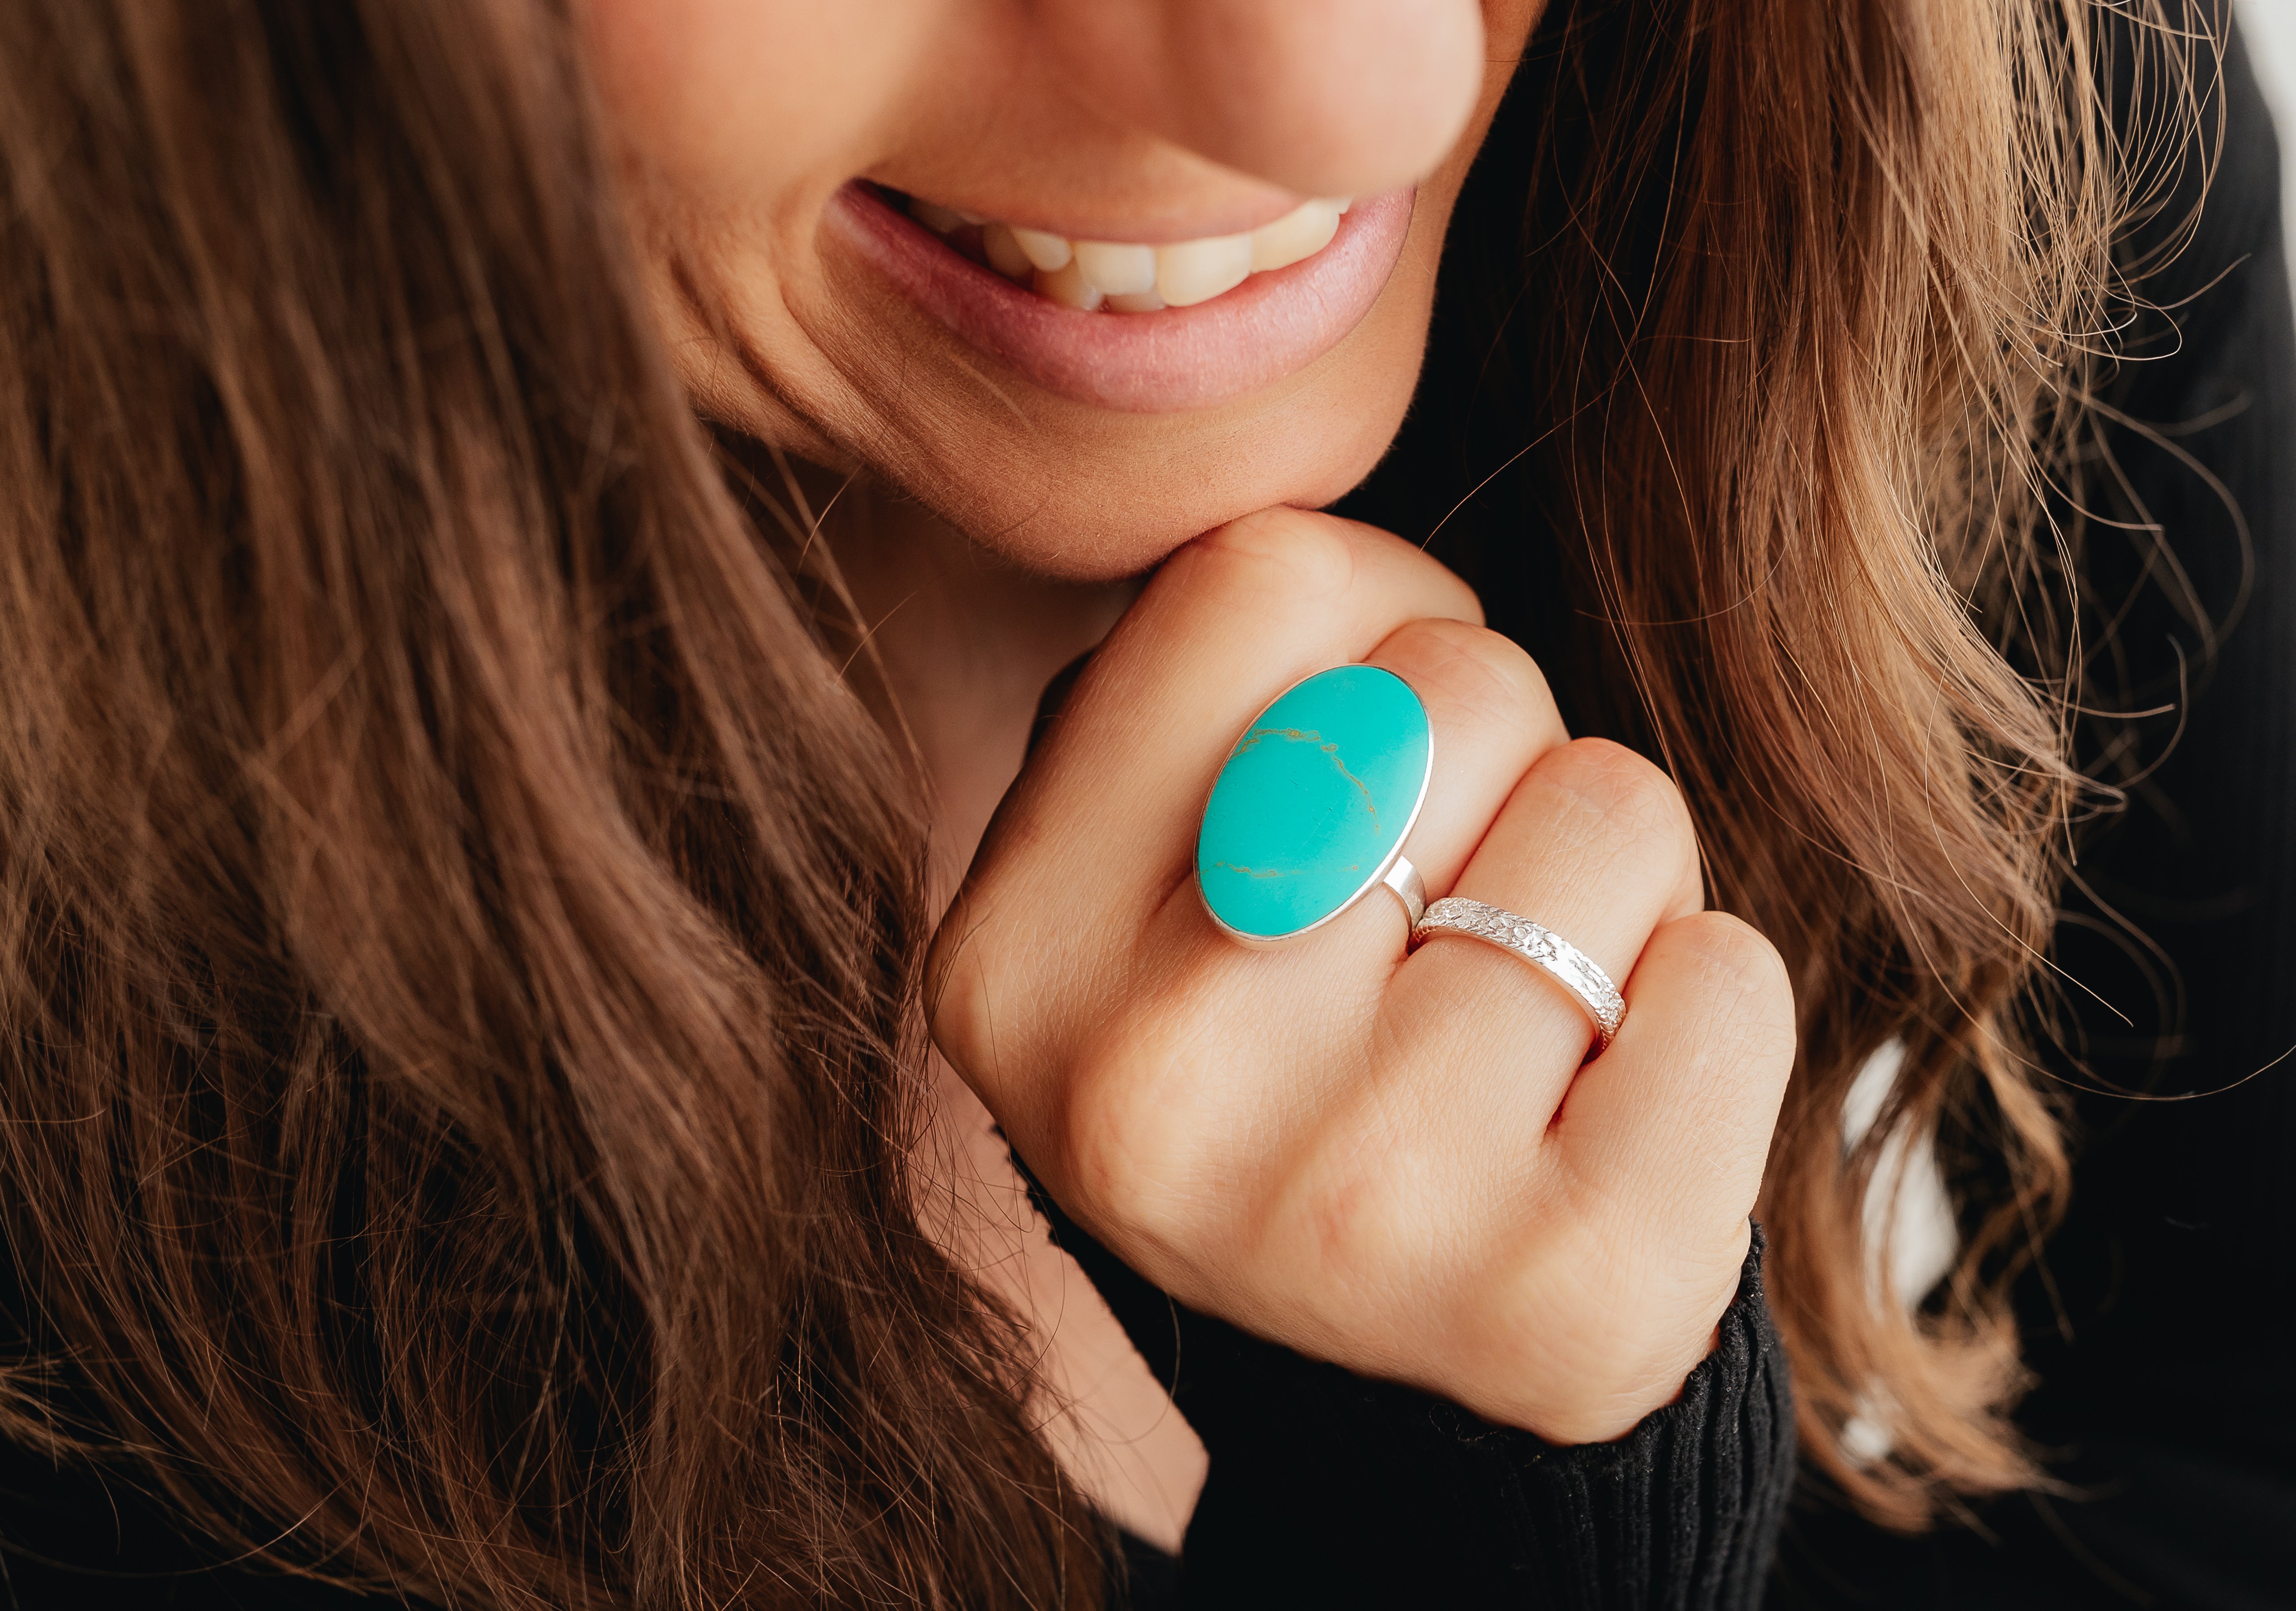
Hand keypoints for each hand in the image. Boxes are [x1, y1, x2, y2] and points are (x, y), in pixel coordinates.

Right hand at [926, 509, 1794, 1444]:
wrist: (1391, 1371)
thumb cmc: (1290, 1050)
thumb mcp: (1155, 875)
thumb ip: (1229, 693)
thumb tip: (1390, 591)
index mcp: (1015, 956)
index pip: (1264, 579)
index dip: (1371, 619)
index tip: (1365, 747)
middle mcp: (1152, 1087)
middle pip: (1458, 683)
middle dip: (1498, 755)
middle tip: (1441, 907)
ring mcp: (1355, 1204)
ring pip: (1613, 811)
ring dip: (1610, 879)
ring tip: (1522, 1002)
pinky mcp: (1564, 1294)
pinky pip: (1735, 980)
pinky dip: (1705, 1002)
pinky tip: (1610, 1097)